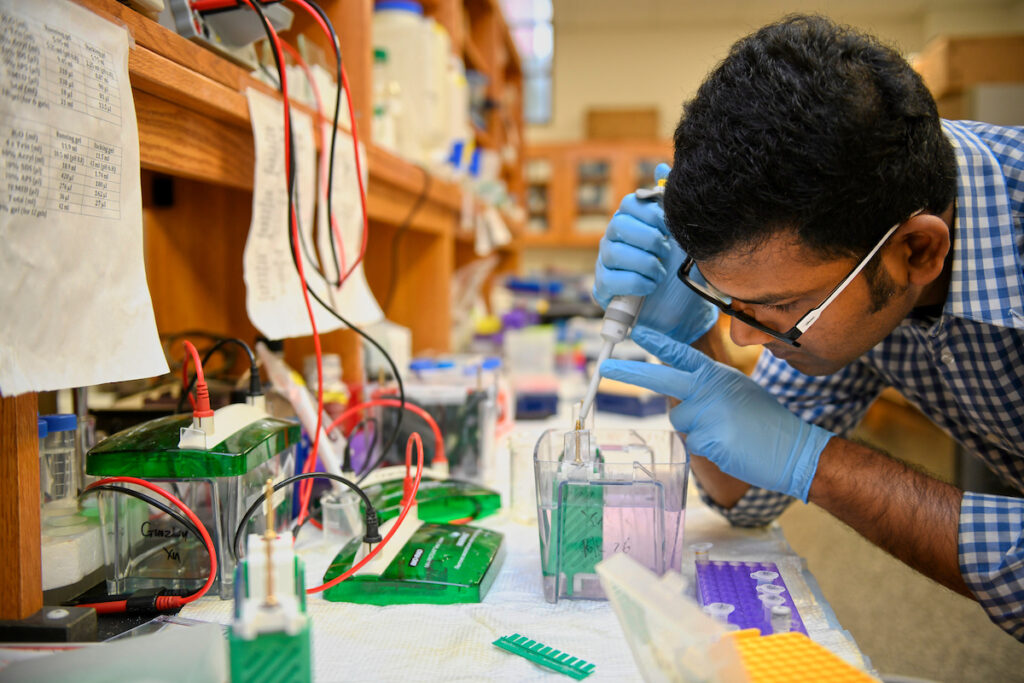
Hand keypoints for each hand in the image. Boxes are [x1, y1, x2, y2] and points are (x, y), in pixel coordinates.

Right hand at [593, 163, 717, 344]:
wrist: (684, 312)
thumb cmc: (681, 271)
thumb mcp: (684, 235)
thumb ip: (671, 202)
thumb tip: (664, 166)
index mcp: (632, 222)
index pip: (630, 204)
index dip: (652, 214)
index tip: (670, 229)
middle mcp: (613, 239)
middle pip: (619, 225)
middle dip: (649, 239)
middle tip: (665, 252)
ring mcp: (605, 264)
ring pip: (614, 252)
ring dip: (645, 263)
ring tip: (660, 273)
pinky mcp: (603, 289)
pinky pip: (611, 279)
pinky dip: (636, 283)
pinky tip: (649, 287)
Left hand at [600, 326, 834, 501]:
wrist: (792, 450)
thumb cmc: (765, 421)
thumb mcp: (737, 391)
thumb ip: (708, 387)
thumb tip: (680, 393)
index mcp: (717, 375)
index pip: (682, 355)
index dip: (658, 342)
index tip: (636, 332)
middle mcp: (709, 390)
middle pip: (662, 379)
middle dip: (630, 373)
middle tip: (605, 367)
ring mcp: (708, 414)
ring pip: (679, 420)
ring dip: (695, 427)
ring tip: (725, 431)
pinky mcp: (708, 440)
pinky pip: (693, 443)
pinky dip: (707, 447)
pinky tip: (729, 445)